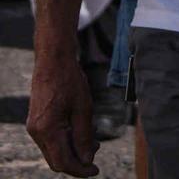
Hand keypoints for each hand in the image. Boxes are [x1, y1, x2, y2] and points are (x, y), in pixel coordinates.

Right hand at [27, 53, 97, 175]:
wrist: (53, 60)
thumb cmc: (69, 79)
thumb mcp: (83, 107)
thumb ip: (84, 136)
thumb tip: (87, 160)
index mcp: (47, 129)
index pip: (63, 162)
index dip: (80, 170)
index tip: (95, 171)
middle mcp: (37, 132)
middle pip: (56, 160)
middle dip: (77, 161)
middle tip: (96, 154)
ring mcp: (35, 128)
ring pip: (54, 151)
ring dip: (72, 150)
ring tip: (93, 140)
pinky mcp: (37, 122)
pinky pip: (51, 140)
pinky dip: (66, 141)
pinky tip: (81, 131)